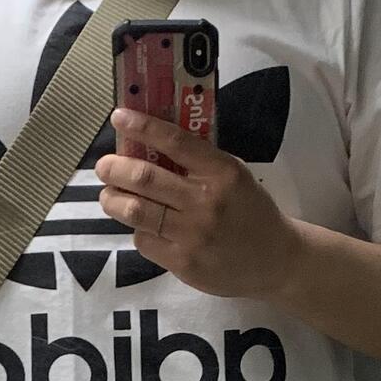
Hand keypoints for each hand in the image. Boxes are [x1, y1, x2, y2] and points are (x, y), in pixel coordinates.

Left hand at [96, 110, 301, 300]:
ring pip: (135, 211)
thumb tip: (147, 142)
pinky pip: (145, 241)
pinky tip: (144, 226)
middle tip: (104, 166)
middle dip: (114, 168)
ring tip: (109, 195)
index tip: (119, 117)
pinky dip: (138, 230)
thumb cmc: (250, 211)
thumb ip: (198, 162)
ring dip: (113, 200)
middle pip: (144, 178)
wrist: (276, 260)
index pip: (175, 142)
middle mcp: (206, 202)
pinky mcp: (184, 263)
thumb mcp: (234, 176)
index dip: (142, 126)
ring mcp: (193, 235)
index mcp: (222, 173)